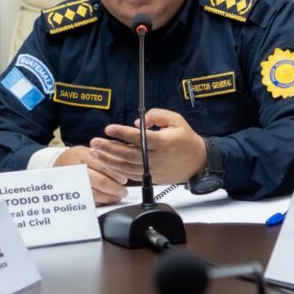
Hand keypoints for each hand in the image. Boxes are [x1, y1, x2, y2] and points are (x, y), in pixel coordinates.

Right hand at [54, 146, 127, 205]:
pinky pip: (88, 201)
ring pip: (94, 193)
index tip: (124, 179)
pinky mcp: (72, 193)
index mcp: (83, 155)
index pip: (103, 166)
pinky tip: (108, 200)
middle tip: (123, 191)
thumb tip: (123, 166)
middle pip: (99, 181)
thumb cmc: (77, 157)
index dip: (116, 174)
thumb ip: (105, 157)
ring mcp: (74, 182)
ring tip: (117, 196)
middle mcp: (77, 169)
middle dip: (115, 188)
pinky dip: (100, 202)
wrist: (57, 163)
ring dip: (109, 197)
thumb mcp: (89, 151)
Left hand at [90, 108, 207, 185]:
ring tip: (95, 153)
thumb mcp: (176, 120)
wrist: (198, 162)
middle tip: (95, 142)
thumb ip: (157, 115)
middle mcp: (157, 157)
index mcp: (163, 142)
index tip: (109, 129)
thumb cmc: (186, 140)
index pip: (138, 138)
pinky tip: (108, 163)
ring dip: (109, 160)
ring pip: (127, 167)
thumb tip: (138, 123)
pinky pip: (131, 175)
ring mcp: (154, 170)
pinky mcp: (152, 177)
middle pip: (128, 154)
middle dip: (109, 148)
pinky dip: (118, 169)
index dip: (122, 133)